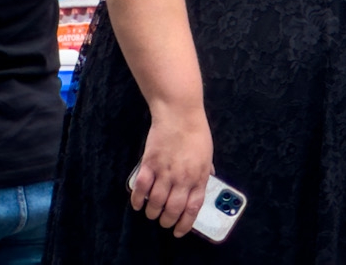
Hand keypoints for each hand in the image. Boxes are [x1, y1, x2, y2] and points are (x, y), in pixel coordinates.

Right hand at [133, 106, 212, 236]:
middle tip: (164, 222)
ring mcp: (165, 172)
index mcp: (199, 176)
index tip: (179, 231)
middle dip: (167, 221)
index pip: (193, 208)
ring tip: (152, 213)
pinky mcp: (149, 165)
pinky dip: (137, 200)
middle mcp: (182, 178)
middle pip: (172, 210)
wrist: (180, 114)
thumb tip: (207, 180)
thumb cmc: (196, 132)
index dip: (185, 224)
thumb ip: (205, 170)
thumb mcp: (207, 154)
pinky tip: (138, 203)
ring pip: (155, 203)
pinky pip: (141, 189)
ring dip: (152, 213)